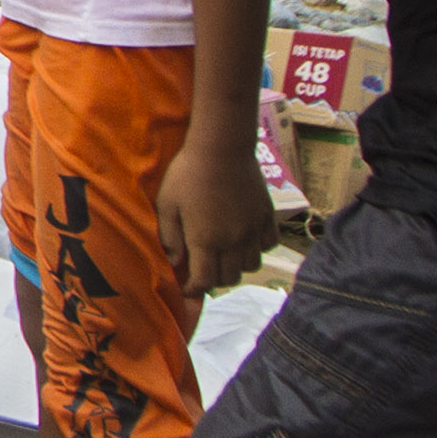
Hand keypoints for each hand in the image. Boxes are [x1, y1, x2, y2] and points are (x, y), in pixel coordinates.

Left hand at [157, 130, 275, 295]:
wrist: (222, 147)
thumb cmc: (188, 174)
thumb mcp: (167, 204)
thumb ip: (169, 237)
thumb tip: (174, 263)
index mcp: (205, 241)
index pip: (204, 282)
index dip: (194, 290)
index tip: (188, 286)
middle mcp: (232, 241)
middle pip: (229, 279)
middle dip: (214, 280)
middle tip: (204, 270)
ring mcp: (253, 230)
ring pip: (251, 266)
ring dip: (236, 266)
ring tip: (225, 255)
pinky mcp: (267, 217)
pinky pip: (268, 245)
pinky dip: (258, 248)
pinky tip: (246, 238)